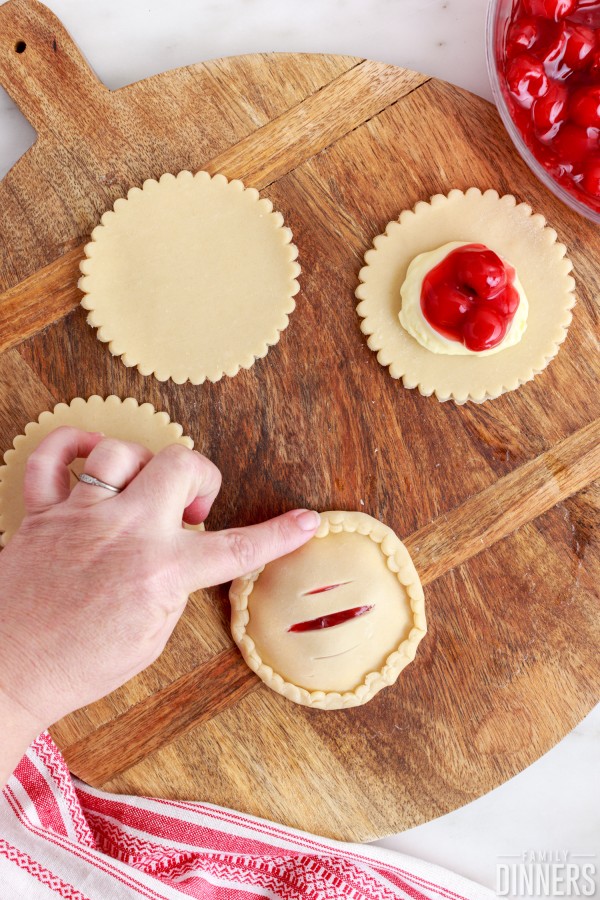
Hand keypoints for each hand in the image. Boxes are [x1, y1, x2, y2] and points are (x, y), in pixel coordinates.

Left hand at [0, 427, 318, 779]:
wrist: (9, 672)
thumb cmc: (79, 666)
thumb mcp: (151, 638)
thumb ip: (173, 587)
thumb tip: (180, 556)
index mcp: (160, 572)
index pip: (236, 547)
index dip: (279, 533)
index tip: (305, 520)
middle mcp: (125, 532)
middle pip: (181, 464)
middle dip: (201, 477)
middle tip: (193, 507)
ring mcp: (80, 516)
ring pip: (122, 449)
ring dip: (143, 465)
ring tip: (142, 491)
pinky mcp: (41, 512)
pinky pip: (52, 455)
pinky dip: (73, 445)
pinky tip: (91, 458)